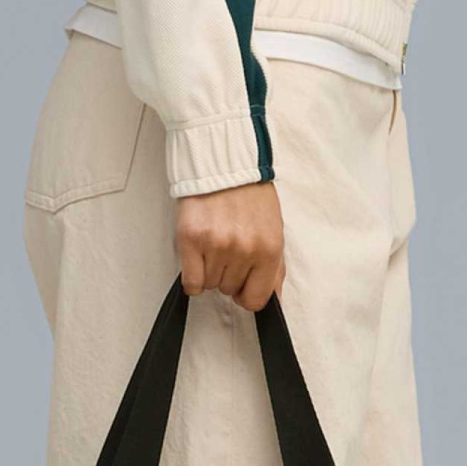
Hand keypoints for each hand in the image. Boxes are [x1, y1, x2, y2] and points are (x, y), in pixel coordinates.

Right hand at [174, 178, 285, 309]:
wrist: (224, 166)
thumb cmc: (250, 196)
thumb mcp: (274, 230)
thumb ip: (275, 268)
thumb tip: (273, 299)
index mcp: (270, 249)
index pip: (256, 299)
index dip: (246, 294)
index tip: (242, 284)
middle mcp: (245, 250)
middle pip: (229, 290)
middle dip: (228, 274)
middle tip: (227, 247)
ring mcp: (217, 245)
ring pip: (210, 285)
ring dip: (210, 270)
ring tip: (214, 243)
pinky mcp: (192, 239)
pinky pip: (191, 282)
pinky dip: (192, 276)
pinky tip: (198, 257)